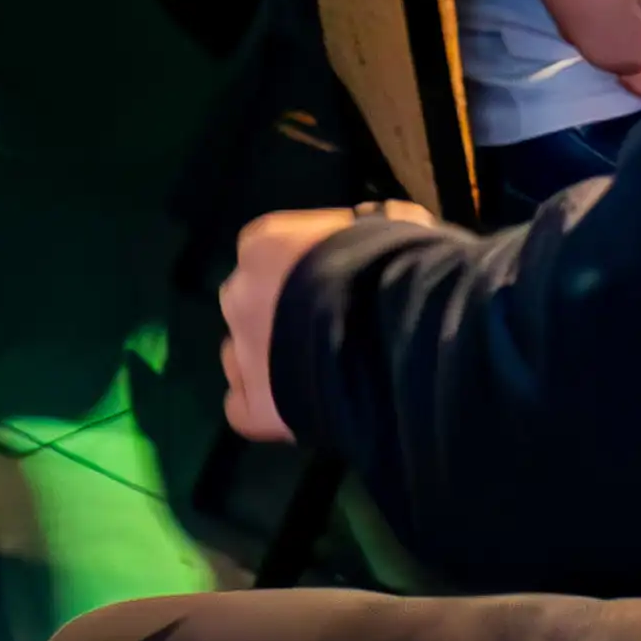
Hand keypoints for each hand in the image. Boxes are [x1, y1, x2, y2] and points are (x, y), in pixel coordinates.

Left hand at [218, 202, 400, 442]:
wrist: (401, 337)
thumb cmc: (398, 269)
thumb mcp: (388, 228)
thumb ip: (365, 232)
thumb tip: (373, 230)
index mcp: (265, 244)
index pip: (266, 252)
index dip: (300, 270)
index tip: (335, 284)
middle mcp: (239, 293)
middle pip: (251, 304)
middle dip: (280, 317)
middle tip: (331, 334)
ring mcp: (243, 353)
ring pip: (242, 355)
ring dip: (271, 363)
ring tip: (320, 375)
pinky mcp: (254, 408)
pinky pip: (244, 410)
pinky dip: (266, 412)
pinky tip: (299, 411)